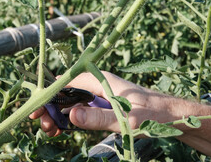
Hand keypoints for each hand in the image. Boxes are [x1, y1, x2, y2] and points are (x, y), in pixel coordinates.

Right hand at [29, 71, 166, 136]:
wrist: (173, 116)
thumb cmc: (154, 115)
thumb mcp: (126, 119)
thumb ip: (99, 118)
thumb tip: (70, 114)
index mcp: (101, 81)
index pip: (67, 82)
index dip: (49, 94)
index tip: (37, 108)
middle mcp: (98, 85)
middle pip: (66, 91)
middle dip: (51, 106)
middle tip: (41, 124)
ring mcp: (100, 95)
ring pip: (71, 101)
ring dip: (57, 113)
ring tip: (49, 130)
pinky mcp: (103, 106)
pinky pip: (80, 109)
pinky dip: (68, 118)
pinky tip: (61, 129)